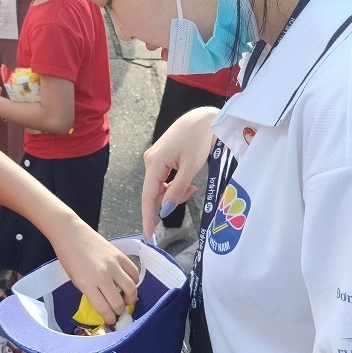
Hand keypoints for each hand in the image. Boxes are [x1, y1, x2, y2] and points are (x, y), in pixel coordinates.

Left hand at [50, 224, 139, 323]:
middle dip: (120, 311)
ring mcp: (113, 265)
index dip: (109, 318)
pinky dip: (134, 280)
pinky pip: (133, 271)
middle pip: (118, 301)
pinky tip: (130, 283)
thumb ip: (90, 291)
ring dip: (131, 298)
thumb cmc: (68, 257)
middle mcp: (102, 276)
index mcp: (87, 284)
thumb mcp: (75, 279)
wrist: (70, 233)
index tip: (111, 320)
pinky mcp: (119, 255)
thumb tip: (104, 302)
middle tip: (119, 312)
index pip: (104, 308)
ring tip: (128, 300)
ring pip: (131, 287)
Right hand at [141, 107, 218, 237]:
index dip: (148, 217)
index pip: (148, 196)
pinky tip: (187, 179)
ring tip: (193, 185)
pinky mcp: (162, 156)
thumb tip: (165, 210)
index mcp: (154, 163)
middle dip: (171, 199)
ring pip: (160, 186)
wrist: (203, 117)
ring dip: (175, 191)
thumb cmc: (199, 138)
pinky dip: (175, 183)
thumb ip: (178, 190)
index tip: (148, 236)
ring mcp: (155, 158)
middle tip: (193, 192)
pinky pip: (164, 178)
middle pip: (155, 192)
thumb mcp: (191, 167)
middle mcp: (150, 161)